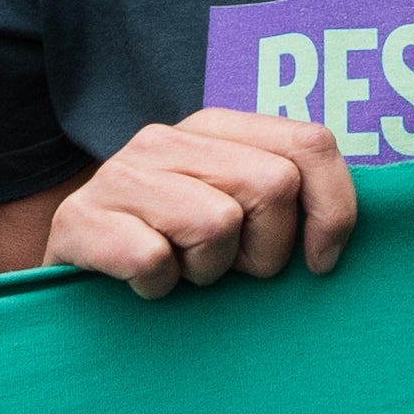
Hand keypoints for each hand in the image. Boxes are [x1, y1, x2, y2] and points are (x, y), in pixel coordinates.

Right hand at [45, 109, 358, 299]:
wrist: (75, 270)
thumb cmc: (170, 248)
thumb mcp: (231, 209)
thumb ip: (283, 194)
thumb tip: (338, 227)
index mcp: (214, 127)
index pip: (311, 142)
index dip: (333, 208)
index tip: (320, 260)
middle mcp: (166, 138)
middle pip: (272, 186)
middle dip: (264, 249)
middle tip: (228, 268)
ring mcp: (120, 174)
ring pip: (216, 223)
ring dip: (207, 270)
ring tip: (181, 269)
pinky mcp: (80, 219)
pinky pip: (153, 260)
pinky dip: (157, 287)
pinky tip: (143, 281)